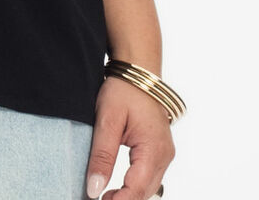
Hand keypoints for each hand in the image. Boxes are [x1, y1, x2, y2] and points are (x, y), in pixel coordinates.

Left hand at [85, 74, 174, 199]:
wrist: (137, 71)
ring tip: (104, 196)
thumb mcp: (107, 120)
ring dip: (129, 195)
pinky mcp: (160, 151)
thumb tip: (94, 189)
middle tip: (96, 199)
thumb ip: (101, 155)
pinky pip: (149, 177)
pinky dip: (134, 186)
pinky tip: (117, 188)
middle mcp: (164, 156)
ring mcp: (165, 154)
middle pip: (145, 192)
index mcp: (153, 149)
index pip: (137, 188)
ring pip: (148, 187)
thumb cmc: (123, 90)